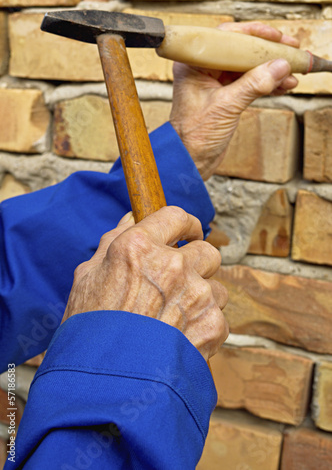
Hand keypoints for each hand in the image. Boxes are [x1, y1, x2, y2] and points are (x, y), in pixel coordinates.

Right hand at [62, 207, 228, 360]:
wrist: (105, 386)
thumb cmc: (90, 330)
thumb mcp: (88, 277)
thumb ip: (113, 241)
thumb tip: (130, 218)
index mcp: (139, 247)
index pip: (177, 216)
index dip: (185, 225)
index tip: (187, 233)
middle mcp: (172, 265)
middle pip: (207, 250)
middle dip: (198, 263)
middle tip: (181, 282)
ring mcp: (196, 294)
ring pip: (217, 286)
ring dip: (203, 298)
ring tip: (175, 320)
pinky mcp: (212, 324)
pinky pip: (219, 316)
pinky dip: (205, 326)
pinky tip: (180, 339)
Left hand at [170, 21, 299, 179]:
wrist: (188, 161)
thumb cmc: (194, 136)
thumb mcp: (226, 107)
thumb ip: (254, 85)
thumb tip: (280, 66)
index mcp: (194, 64)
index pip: (227, 38)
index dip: (254, 35)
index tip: (276, 38)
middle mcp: (203, 69)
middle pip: (241, 51)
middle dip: (267, 52)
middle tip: (291, 50)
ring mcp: (214, 83)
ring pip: (247, 68)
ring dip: (271, 70)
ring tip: (292, 74)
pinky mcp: (224, 97)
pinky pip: (249, 84)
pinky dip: (266, 84)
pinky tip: (283, 86)